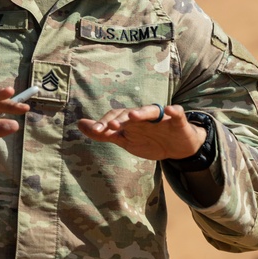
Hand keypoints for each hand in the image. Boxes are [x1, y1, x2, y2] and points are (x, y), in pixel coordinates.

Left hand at [78, 104, 205, 160]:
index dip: (105, 123)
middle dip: (120, 119)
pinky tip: (171, 110)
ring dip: (141, 112)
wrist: (178, 149)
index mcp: (130, 120)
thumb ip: (104, 133)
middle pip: (130, 113)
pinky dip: (174, 111)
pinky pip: (177, 113)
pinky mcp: (178, 121)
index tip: (96, 131)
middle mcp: (143, 115)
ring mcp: (161, 117)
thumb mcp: (125, 140)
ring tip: (133, 115)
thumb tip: (79, 124)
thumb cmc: (149, 141)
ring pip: (150, 110)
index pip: (115, 117)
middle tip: (111, 126)